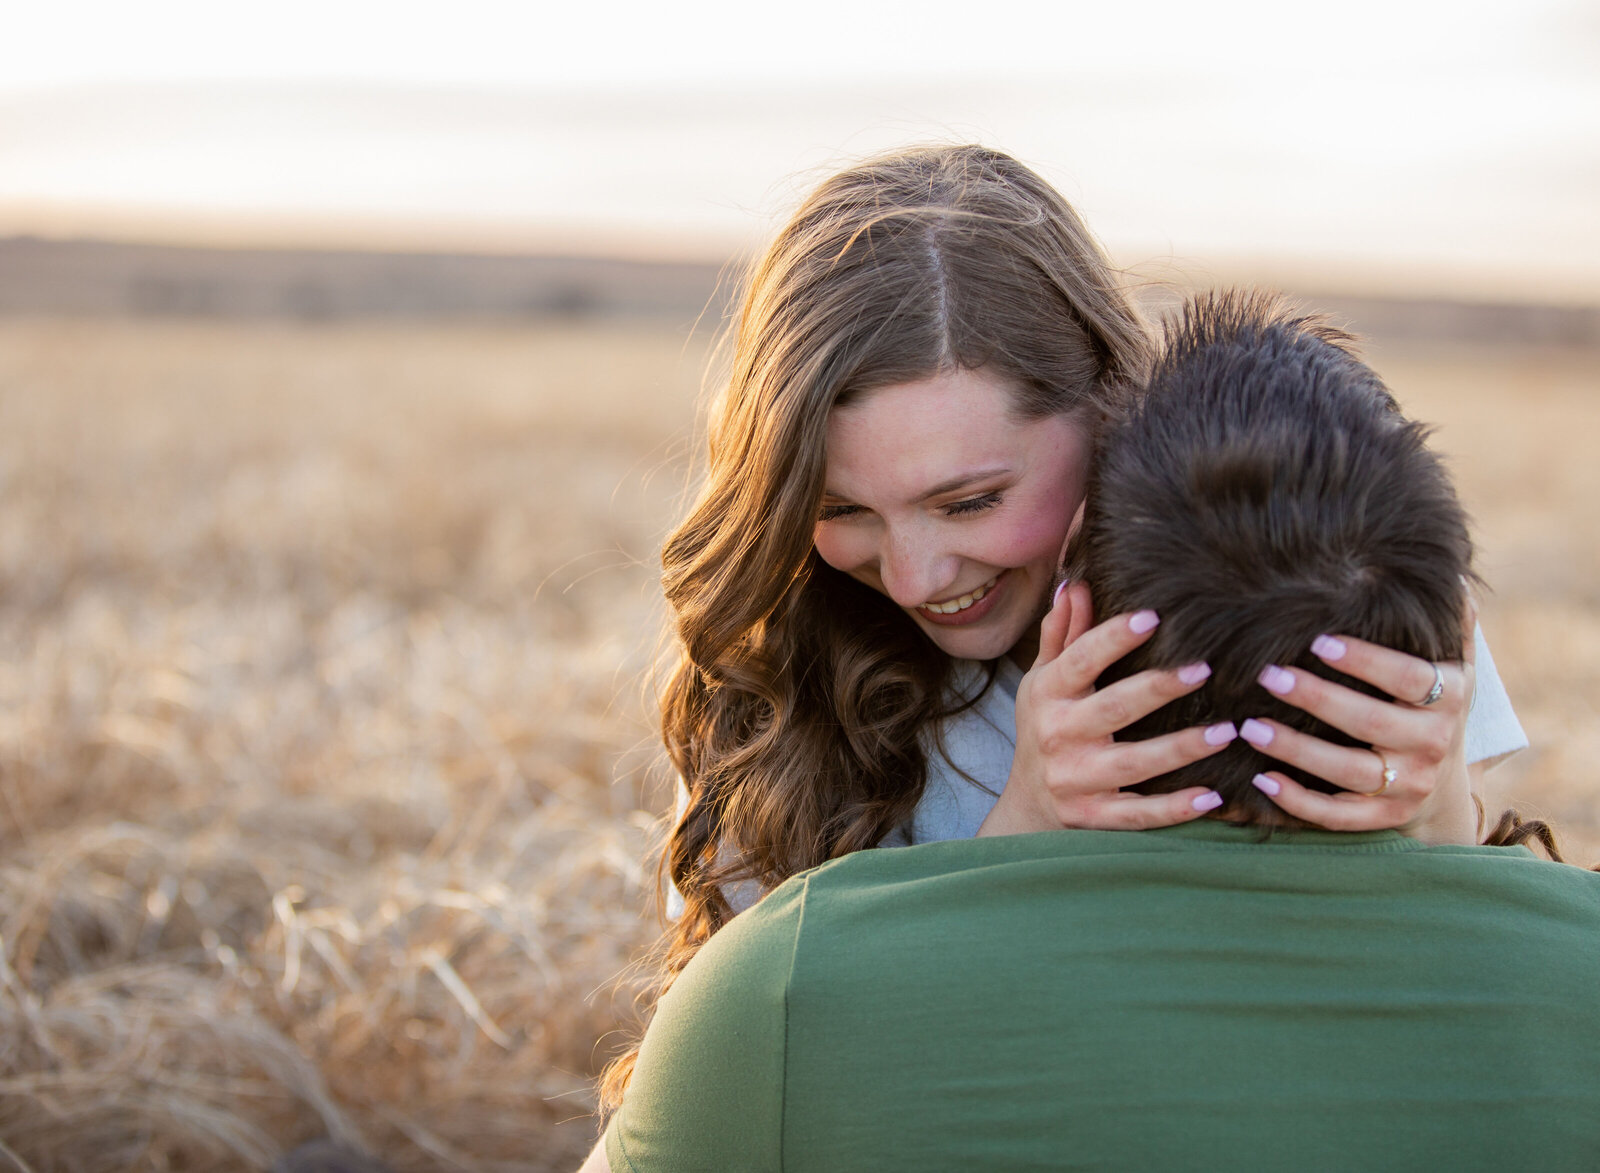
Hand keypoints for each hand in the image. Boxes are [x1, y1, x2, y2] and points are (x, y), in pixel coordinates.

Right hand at [977, 581, 1236, 836]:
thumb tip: (1074, 583)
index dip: (1113, 638)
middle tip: (1204, 669)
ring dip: (1180, 749)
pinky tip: (1212, 796)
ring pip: (1132, 765)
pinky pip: (1137, 814)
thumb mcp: (1043, 679)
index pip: (1081, 660)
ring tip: (1226, 732)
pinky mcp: (1092, 818)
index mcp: (1049, 693)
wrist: (1027, 804)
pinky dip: (1174, 809)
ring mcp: (1075, 780)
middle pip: (1113, 709)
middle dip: (1158, 689)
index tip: (1154, 617)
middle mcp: (1059, 735)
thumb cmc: (1045, 726)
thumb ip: (1062, 634)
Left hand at [1240, 595, 1477, 841]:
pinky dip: (1299, 802)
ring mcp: (1407, 787)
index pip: (1411, 679)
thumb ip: (1451, 623)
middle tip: (1270, 675)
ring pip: (1349, 773)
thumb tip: (1450, 572)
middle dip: (1318, 699)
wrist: (1443, 782)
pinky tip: (1262, 778)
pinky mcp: (1382, 819)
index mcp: (1450, 700)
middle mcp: (1432, 746)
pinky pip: (1338, 815)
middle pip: (1372, 724)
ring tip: (1250, 727)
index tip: (1319, 641)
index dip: (1368, 661)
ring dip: (1297, 751)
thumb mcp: (1454, 665)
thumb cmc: (1432, 706)